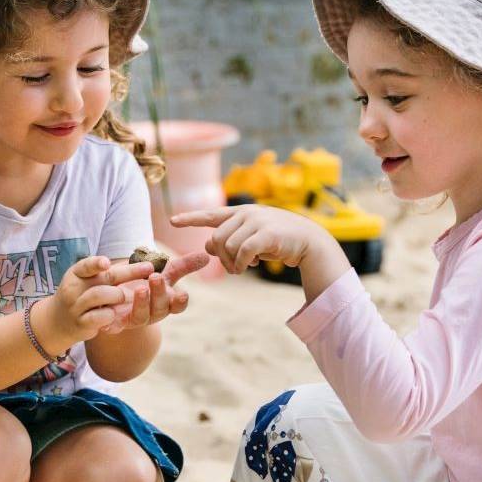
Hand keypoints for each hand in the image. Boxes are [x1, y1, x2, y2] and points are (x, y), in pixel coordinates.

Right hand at [38, 255, 155, 347]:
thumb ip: (107, 273)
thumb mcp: (88, 281)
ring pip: (99, 296)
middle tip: (148, 269)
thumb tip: (142, 264)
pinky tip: (114, 314)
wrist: (59, 321)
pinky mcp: (81, 323)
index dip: (96, 264)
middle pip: (104, 278)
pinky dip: (109, 315)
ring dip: (118, 294)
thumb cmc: (81, 296)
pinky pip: (98, 317)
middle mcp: (74, 288)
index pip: (86, 265)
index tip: (107, 262)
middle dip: (129, 273)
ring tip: (125, 297)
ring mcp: (76, 306)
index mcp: (76, 274)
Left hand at [99, 250, 210, 333]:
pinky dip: (113, 319)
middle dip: (159, 294)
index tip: (183, 293)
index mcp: (166, 302)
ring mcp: (134, 319)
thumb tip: (207, 255)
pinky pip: (114, 323)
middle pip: (160, 308)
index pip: (178, 305)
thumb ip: (184, 266)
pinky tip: (112, 309)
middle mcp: (152, 313)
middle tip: (156, 277)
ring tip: (140, 288)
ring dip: (142, 303)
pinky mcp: (114, 323)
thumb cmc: (145, 282)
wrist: (117, 295)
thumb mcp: (164, 272)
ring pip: (140, 316)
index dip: (180, 301)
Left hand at [170, 205, 332, 274]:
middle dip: (220, 258)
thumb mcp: (252, 239)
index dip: (191, 218)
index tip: (172, 221)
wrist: (309, 242)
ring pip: (228, 247)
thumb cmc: (279, 241)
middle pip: (216, 239)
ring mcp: (257, 221)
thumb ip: (231, 240)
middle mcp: (247, 213)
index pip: (211, 215)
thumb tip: (208, 247)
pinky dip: (242, 263)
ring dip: (232, 263)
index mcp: (242, 212)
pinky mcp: (266, 233)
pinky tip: (249, 266)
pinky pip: (242, 252)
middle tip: (233, 268)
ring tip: (243, 267)